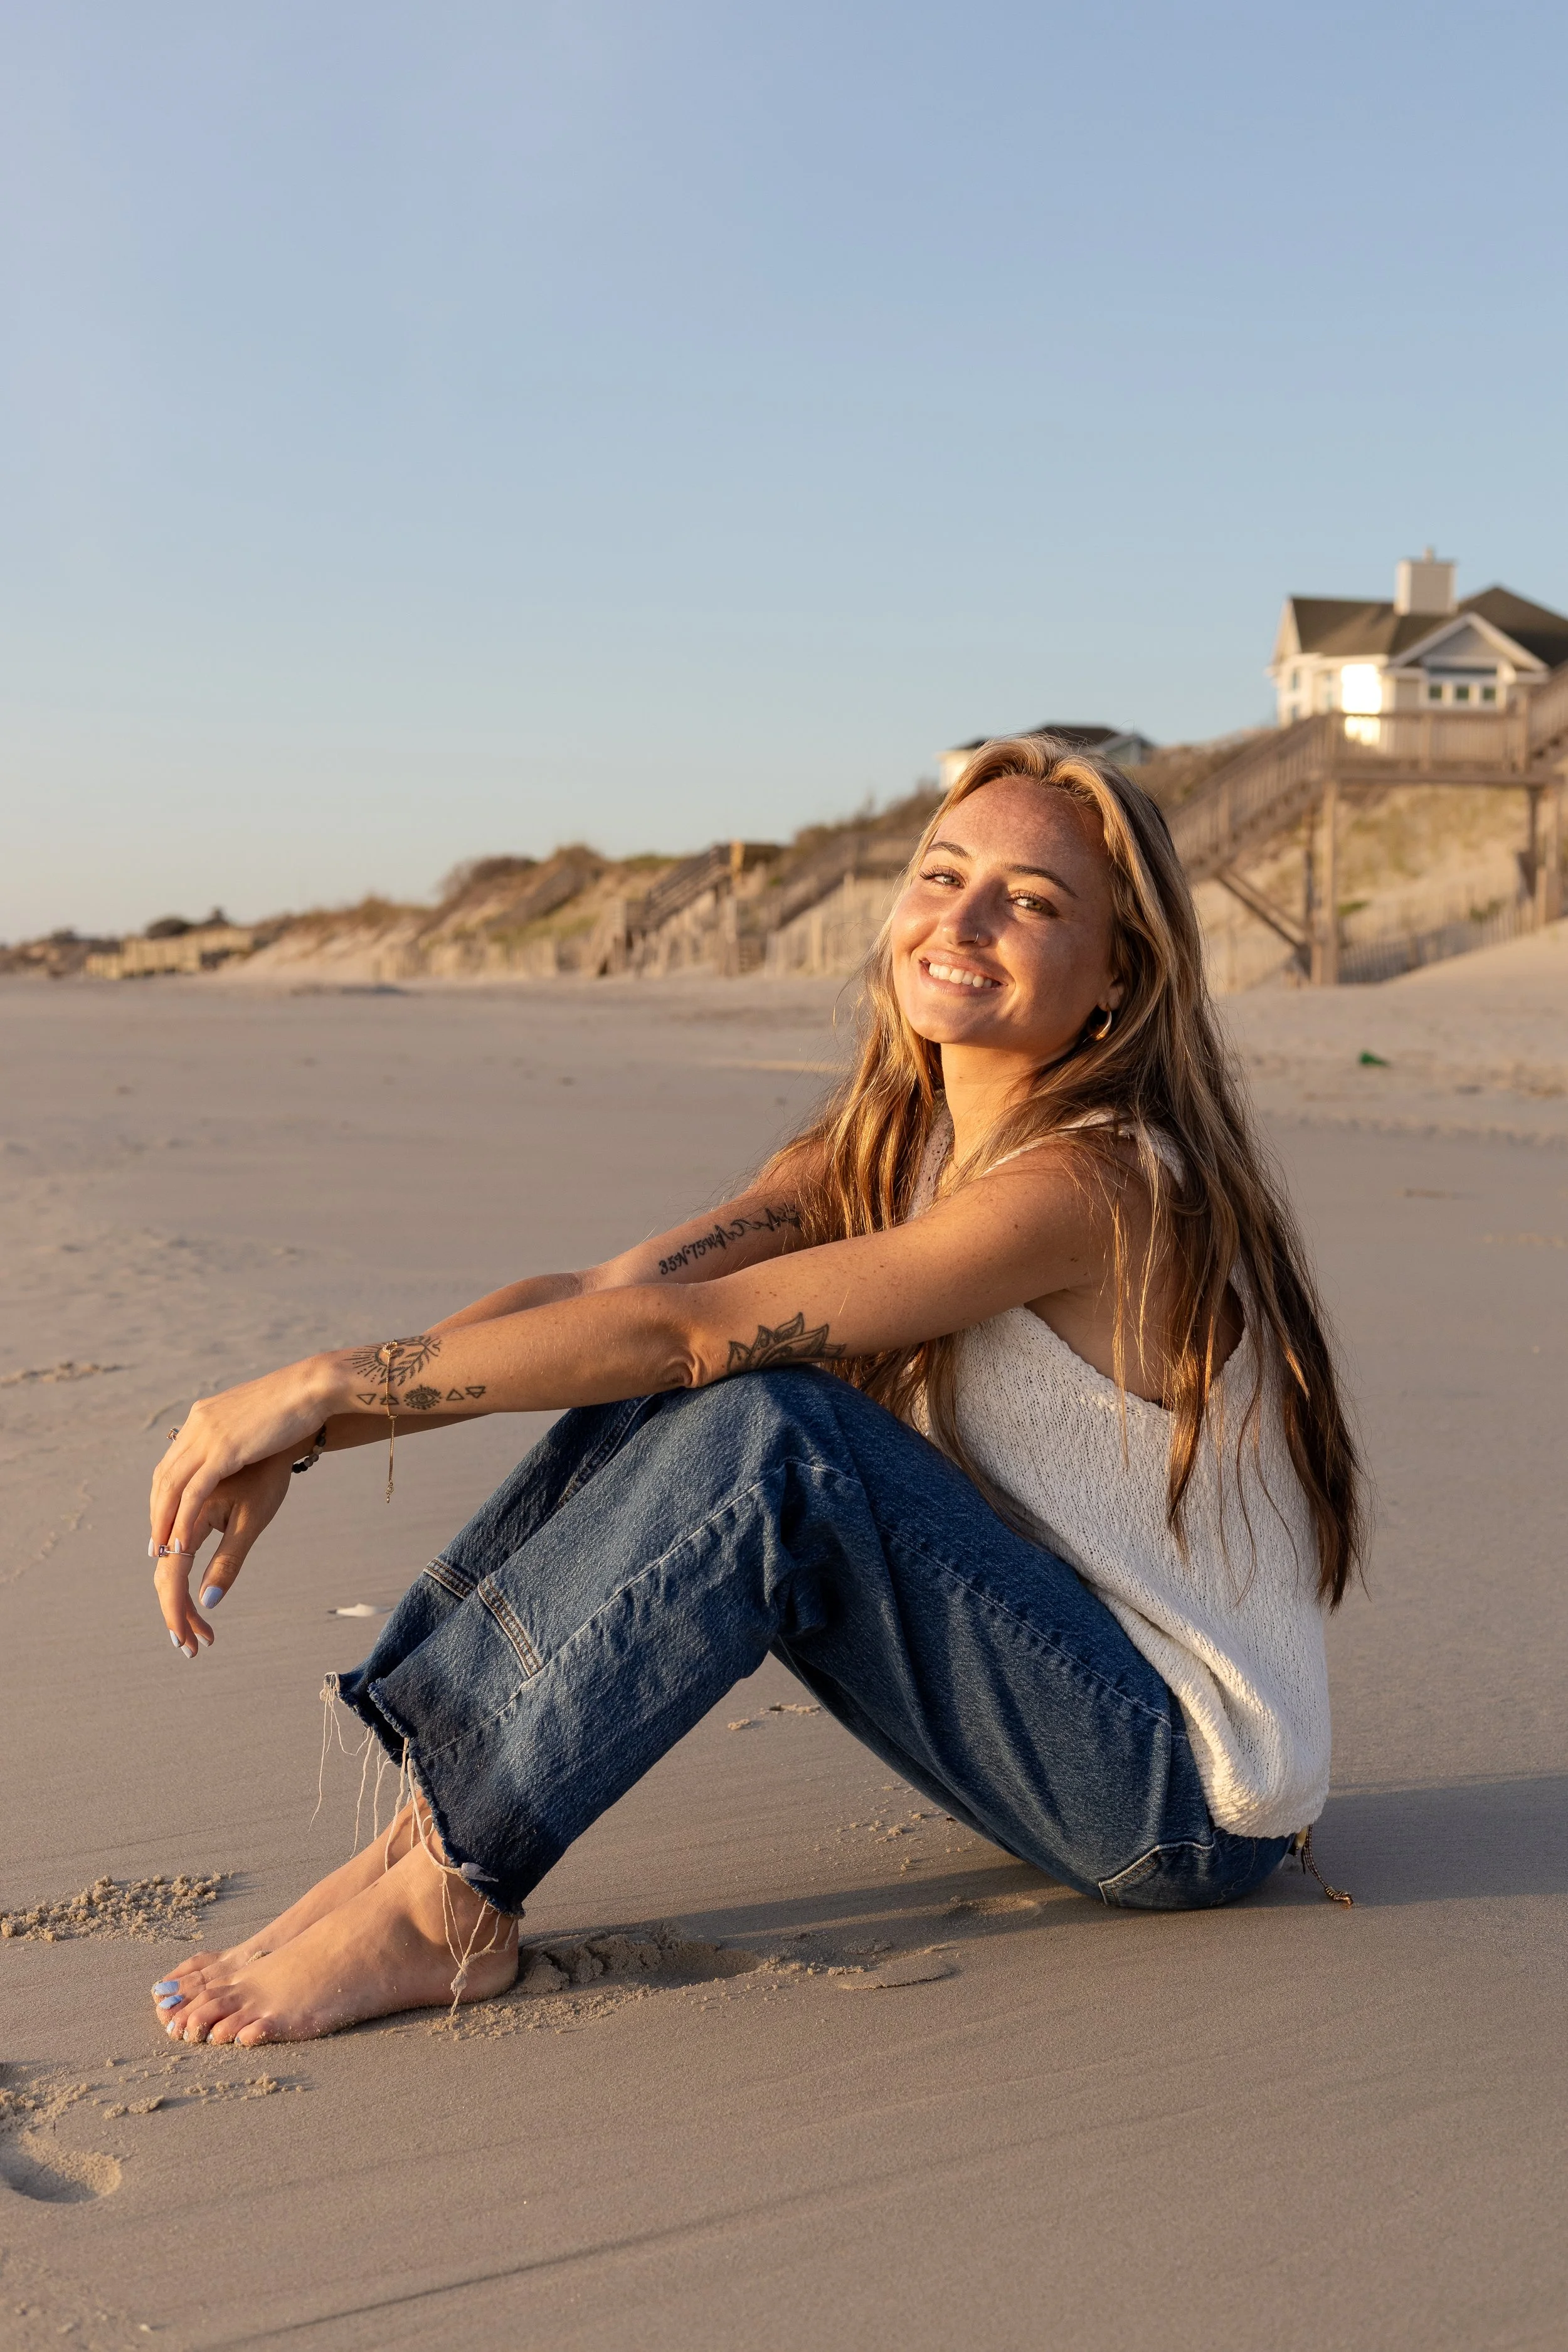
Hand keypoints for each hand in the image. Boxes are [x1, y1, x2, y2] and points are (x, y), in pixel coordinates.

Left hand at [150, 1360, 329, 1566]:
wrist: (312, 1388)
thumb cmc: (297, 1403)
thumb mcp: (257, 1419)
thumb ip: (241, 1431)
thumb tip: (242, 1443)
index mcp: (203, 1416)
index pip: (172, 1462)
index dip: (163, 1495)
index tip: (163, 1521)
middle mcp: (198, 1425)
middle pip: (165, 1477)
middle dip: (158, 1513)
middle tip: (156, 1546)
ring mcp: (208, 1436)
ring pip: (173, 1487)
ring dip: (164, 1522)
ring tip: (163, 1552)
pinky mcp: (223, 1449)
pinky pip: (194, 1492)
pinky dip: (183, 1520)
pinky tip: (182, 1543)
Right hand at [154, 1450, 294, 1655]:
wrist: (273, 1429)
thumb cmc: (268, 1476)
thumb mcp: (253, 1521)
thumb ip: (228, 1560)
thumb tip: (207, 1602)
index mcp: (189, 1511)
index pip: (173, 1574)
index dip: (175, 1610)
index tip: (185, 1641)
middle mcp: (174, 1506)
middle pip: (165, 1570)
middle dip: (176, 1611)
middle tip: (193, 1645)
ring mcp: (176, 1500)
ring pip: (165, 1555)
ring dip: (177, 1594)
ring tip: (199, 1627)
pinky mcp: (183, 1498)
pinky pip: (171, 1538)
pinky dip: (179, 1569)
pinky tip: (192, 1591)